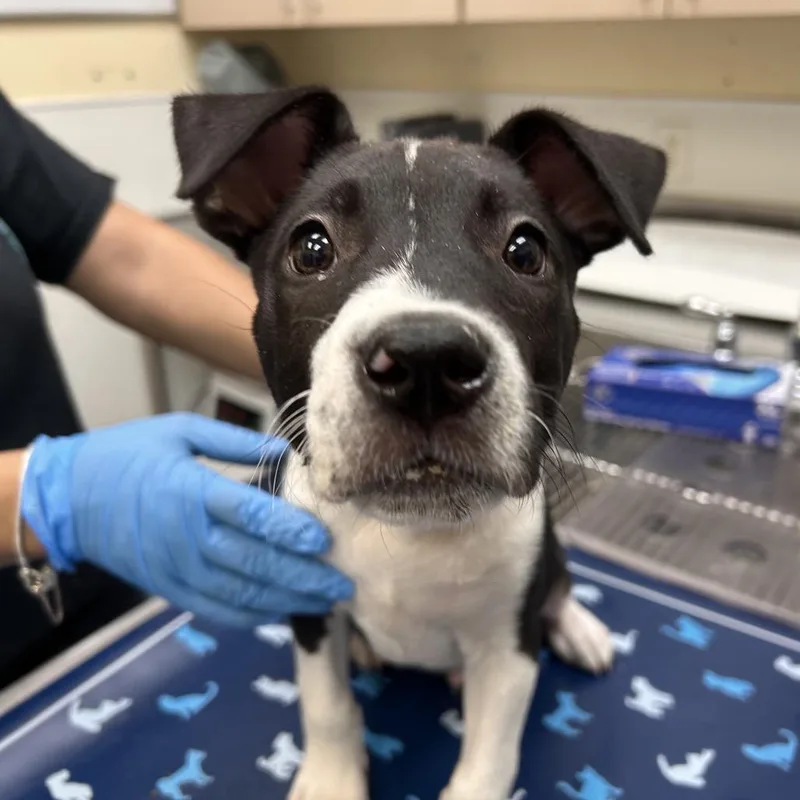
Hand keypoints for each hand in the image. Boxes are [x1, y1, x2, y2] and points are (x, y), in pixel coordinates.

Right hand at [21, 413, 352, 625]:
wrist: (68, 499)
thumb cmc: (128, 455)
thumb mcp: (179, 430)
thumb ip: (234, 442)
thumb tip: (284, 454)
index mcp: (193, 492)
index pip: (251, 515)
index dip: (291, 530)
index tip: (325, 540)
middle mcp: (189, 537)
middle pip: (255, 563)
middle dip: (304, 576)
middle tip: (344, 583)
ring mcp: (179, 570)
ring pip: (242, 593)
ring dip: (288, 600)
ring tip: (325, 600)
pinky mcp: (171, 590)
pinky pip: (218, 609)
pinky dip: (255, 614)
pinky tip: (284, 610)